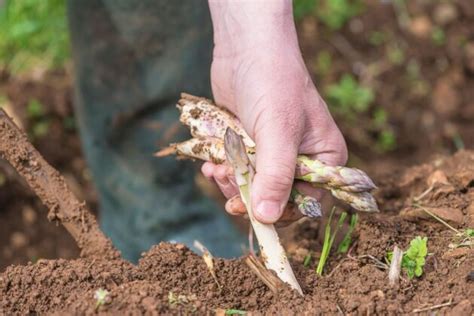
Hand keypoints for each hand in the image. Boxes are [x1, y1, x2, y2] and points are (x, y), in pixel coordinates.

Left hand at [203, 0, 346, 223]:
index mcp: (323, 157)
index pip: (306, 201)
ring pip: (252, 185)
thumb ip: (275, 176)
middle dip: (248, 194)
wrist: (246, 47)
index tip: (250, 213)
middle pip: (275, 196)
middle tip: (227, 187)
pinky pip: (237, 169)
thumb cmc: (273, 83)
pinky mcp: (250, 144)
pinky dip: (223, 170)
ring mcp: (273, 151)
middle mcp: (301, 157)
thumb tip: (267, 218)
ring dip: (231, 181)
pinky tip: (211, 163)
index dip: (279, 212)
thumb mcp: (278, 131)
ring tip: (217, 169)